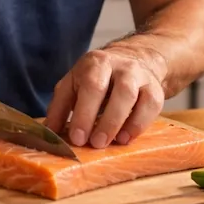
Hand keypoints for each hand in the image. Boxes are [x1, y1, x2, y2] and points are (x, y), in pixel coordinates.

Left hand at [44, 43, 167, 148]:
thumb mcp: (74, 84)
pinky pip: (151, 107)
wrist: (134, 60)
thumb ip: (60, 106)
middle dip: (106, 120)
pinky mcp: (155, 89)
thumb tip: (48, 133)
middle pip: (119, 90)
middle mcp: (121, 66)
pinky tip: (126, 138)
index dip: (84, 113)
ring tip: (111, 142)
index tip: (77, 138)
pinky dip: (139, 125)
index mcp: (95, 63)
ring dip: (121, 122)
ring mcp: (140, 76)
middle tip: (94, 144)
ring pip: (135, 97)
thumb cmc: (97, 78)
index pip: (91, 85)